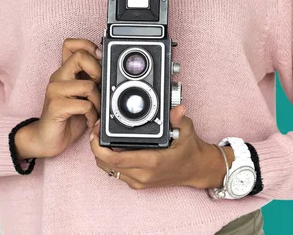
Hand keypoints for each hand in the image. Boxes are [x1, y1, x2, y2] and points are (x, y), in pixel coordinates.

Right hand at [18, 38, 102, 158]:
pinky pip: (84, 105)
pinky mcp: (55, 106)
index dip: (88, 46)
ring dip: (98, 101)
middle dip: (98, 72)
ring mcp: (55, 91)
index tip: (99, 60)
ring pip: (88, 85)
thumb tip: (110, 72)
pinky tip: (90, 121)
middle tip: (99, 88)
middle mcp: (58, 77)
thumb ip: (91, 81)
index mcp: (64, 72)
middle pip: (81, 56)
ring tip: (96, 111)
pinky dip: (92, 115)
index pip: (71, 44)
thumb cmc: (67, 117)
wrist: (46, 139)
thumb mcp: (83, 96)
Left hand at [88, 105, 208, 189]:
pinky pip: (116, 173)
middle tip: (96, 130)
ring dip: (101, 155)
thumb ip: (178, 118)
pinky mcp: (138, 184)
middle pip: (106, 165)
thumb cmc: (190, 150)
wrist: (197, 170)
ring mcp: (140, 181)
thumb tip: (177, 108)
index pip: (116, 159)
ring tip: (101, 137)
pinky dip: (109, 161)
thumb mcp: (186, 130)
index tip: (96, 131)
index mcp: (152, 162)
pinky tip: (111, 147)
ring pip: (108, 170)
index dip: (99, 147)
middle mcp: (143, 174)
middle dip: (96, 147)